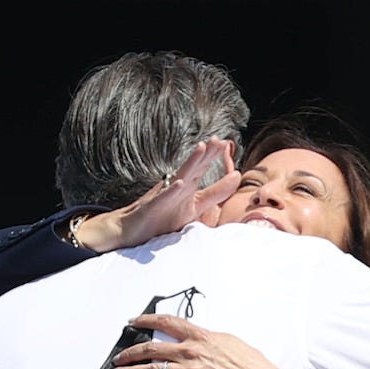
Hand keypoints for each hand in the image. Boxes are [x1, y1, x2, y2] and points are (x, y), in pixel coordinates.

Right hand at [70, 138, 239, 252]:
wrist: (132, 229)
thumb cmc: (165, 217)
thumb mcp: (196, 206)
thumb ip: (216, 193)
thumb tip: (237, 176)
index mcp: (186, 186)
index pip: (201, 168)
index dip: (213, 155)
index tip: (226, 142)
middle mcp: (175, 187)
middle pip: (193, 167)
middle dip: (205, 153)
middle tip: (218, 139)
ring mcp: (163, 195)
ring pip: (180, 177)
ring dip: (191, 163)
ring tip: (201, 149)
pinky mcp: (153, 208)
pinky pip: (163, 198)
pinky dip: (171, 191)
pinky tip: (180, 183)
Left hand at [110, 313, 291, 368]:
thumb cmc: (249, 361)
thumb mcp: (227, 340)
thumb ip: (206, 337)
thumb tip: (194, 336)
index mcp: (199, 337)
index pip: (166, 323)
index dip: (146, 321)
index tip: (133, 323)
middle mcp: (190, 352)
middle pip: (151, 348)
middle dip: (130, 352)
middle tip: (118, 356)